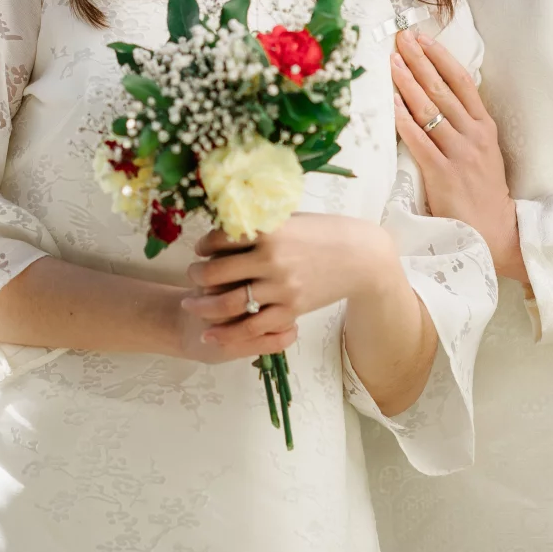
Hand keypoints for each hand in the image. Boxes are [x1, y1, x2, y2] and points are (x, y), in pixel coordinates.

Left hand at [180, 214, 402, 351]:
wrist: (362, 258)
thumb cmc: (325, 232)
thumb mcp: (291, 218)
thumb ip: (260, 222)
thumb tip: (225, 222)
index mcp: (270, 230)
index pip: (220, 238)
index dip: (204, 245)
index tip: (201, 249)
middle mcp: (273, 259)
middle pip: (217, 272)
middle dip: (197, 276)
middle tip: (191, 276)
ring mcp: (282, 287)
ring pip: (229, 302)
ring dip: (203, 305)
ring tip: (190, 304)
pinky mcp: (292, 310)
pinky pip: (253, 326)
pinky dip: (227, 333)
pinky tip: (210, 333)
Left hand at [392, 29, 527, 283]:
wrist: (493, 234)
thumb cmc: (482, 194)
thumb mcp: (483, 153)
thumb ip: (465, 127)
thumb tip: (437, 99)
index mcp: (485, 127)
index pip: (462, 82)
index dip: (441, 57)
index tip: (423, 38)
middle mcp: (474, 135)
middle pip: (442, 89)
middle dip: (419, 60)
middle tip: (401, 38)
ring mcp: (459, 153)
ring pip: (429, 109)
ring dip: (408, 82)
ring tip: (391, 61)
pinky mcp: (443, 173)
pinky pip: (418, 140)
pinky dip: (403, 119)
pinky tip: (390, 103)